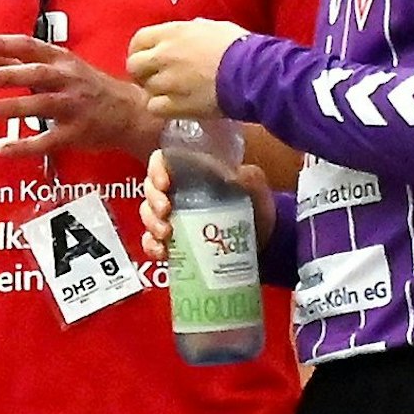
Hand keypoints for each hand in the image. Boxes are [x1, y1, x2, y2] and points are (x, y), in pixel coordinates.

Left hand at [0, 34, 158, 156]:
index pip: (29, 46)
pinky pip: (49, 141)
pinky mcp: (77, 133)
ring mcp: (74, 107)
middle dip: (11, 75)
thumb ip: (19, 60)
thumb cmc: (87, 86)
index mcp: (61, 61)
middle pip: (38, 74)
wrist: (129, 112)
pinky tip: (3, 151)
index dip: (3, 44)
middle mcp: (68, 80)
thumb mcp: (59, 66)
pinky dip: (26, 147)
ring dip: (14, 108)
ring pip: (42, 106)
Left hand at [126, 19, 250, 119]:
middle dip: (142, 73)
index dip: (139, 50)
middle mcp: (164, 55)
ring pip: (145, 88)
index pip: (138, 40)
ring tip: (173, 93)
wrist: (252, 72)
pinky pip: (154, 107)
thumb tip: (188, 32)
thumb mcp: (212, 27)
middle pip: (134, 66)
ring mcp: (167, 81)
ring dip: (156, 91)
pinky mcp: (176, 104)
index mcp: (172, 33)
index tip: (147, 58)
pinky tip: (175, 106)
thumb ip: (192, 30)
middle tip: (156, 78)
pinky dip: (162, 108)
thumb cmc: (239, 46)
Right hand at [138, 149, 274, 259]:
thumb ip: (249, 178)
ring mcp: (175, 218)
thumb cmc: (258, 208)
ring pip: (148, 215)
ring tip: (166, 234)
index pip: (163, 161)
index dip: (156, 169)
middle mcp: (178, 192)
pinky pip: (152, 242)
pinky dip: (151, 247)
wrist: (266, 243)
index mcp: (192, 171)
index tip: (164, 184)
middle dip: (152, 201)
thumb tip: (237, 175)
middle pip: (150, 189)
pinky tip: (162, 252)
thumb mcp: (257, 186)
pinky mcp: (175, 242)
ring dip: (151, 223)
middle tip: (165, 212)